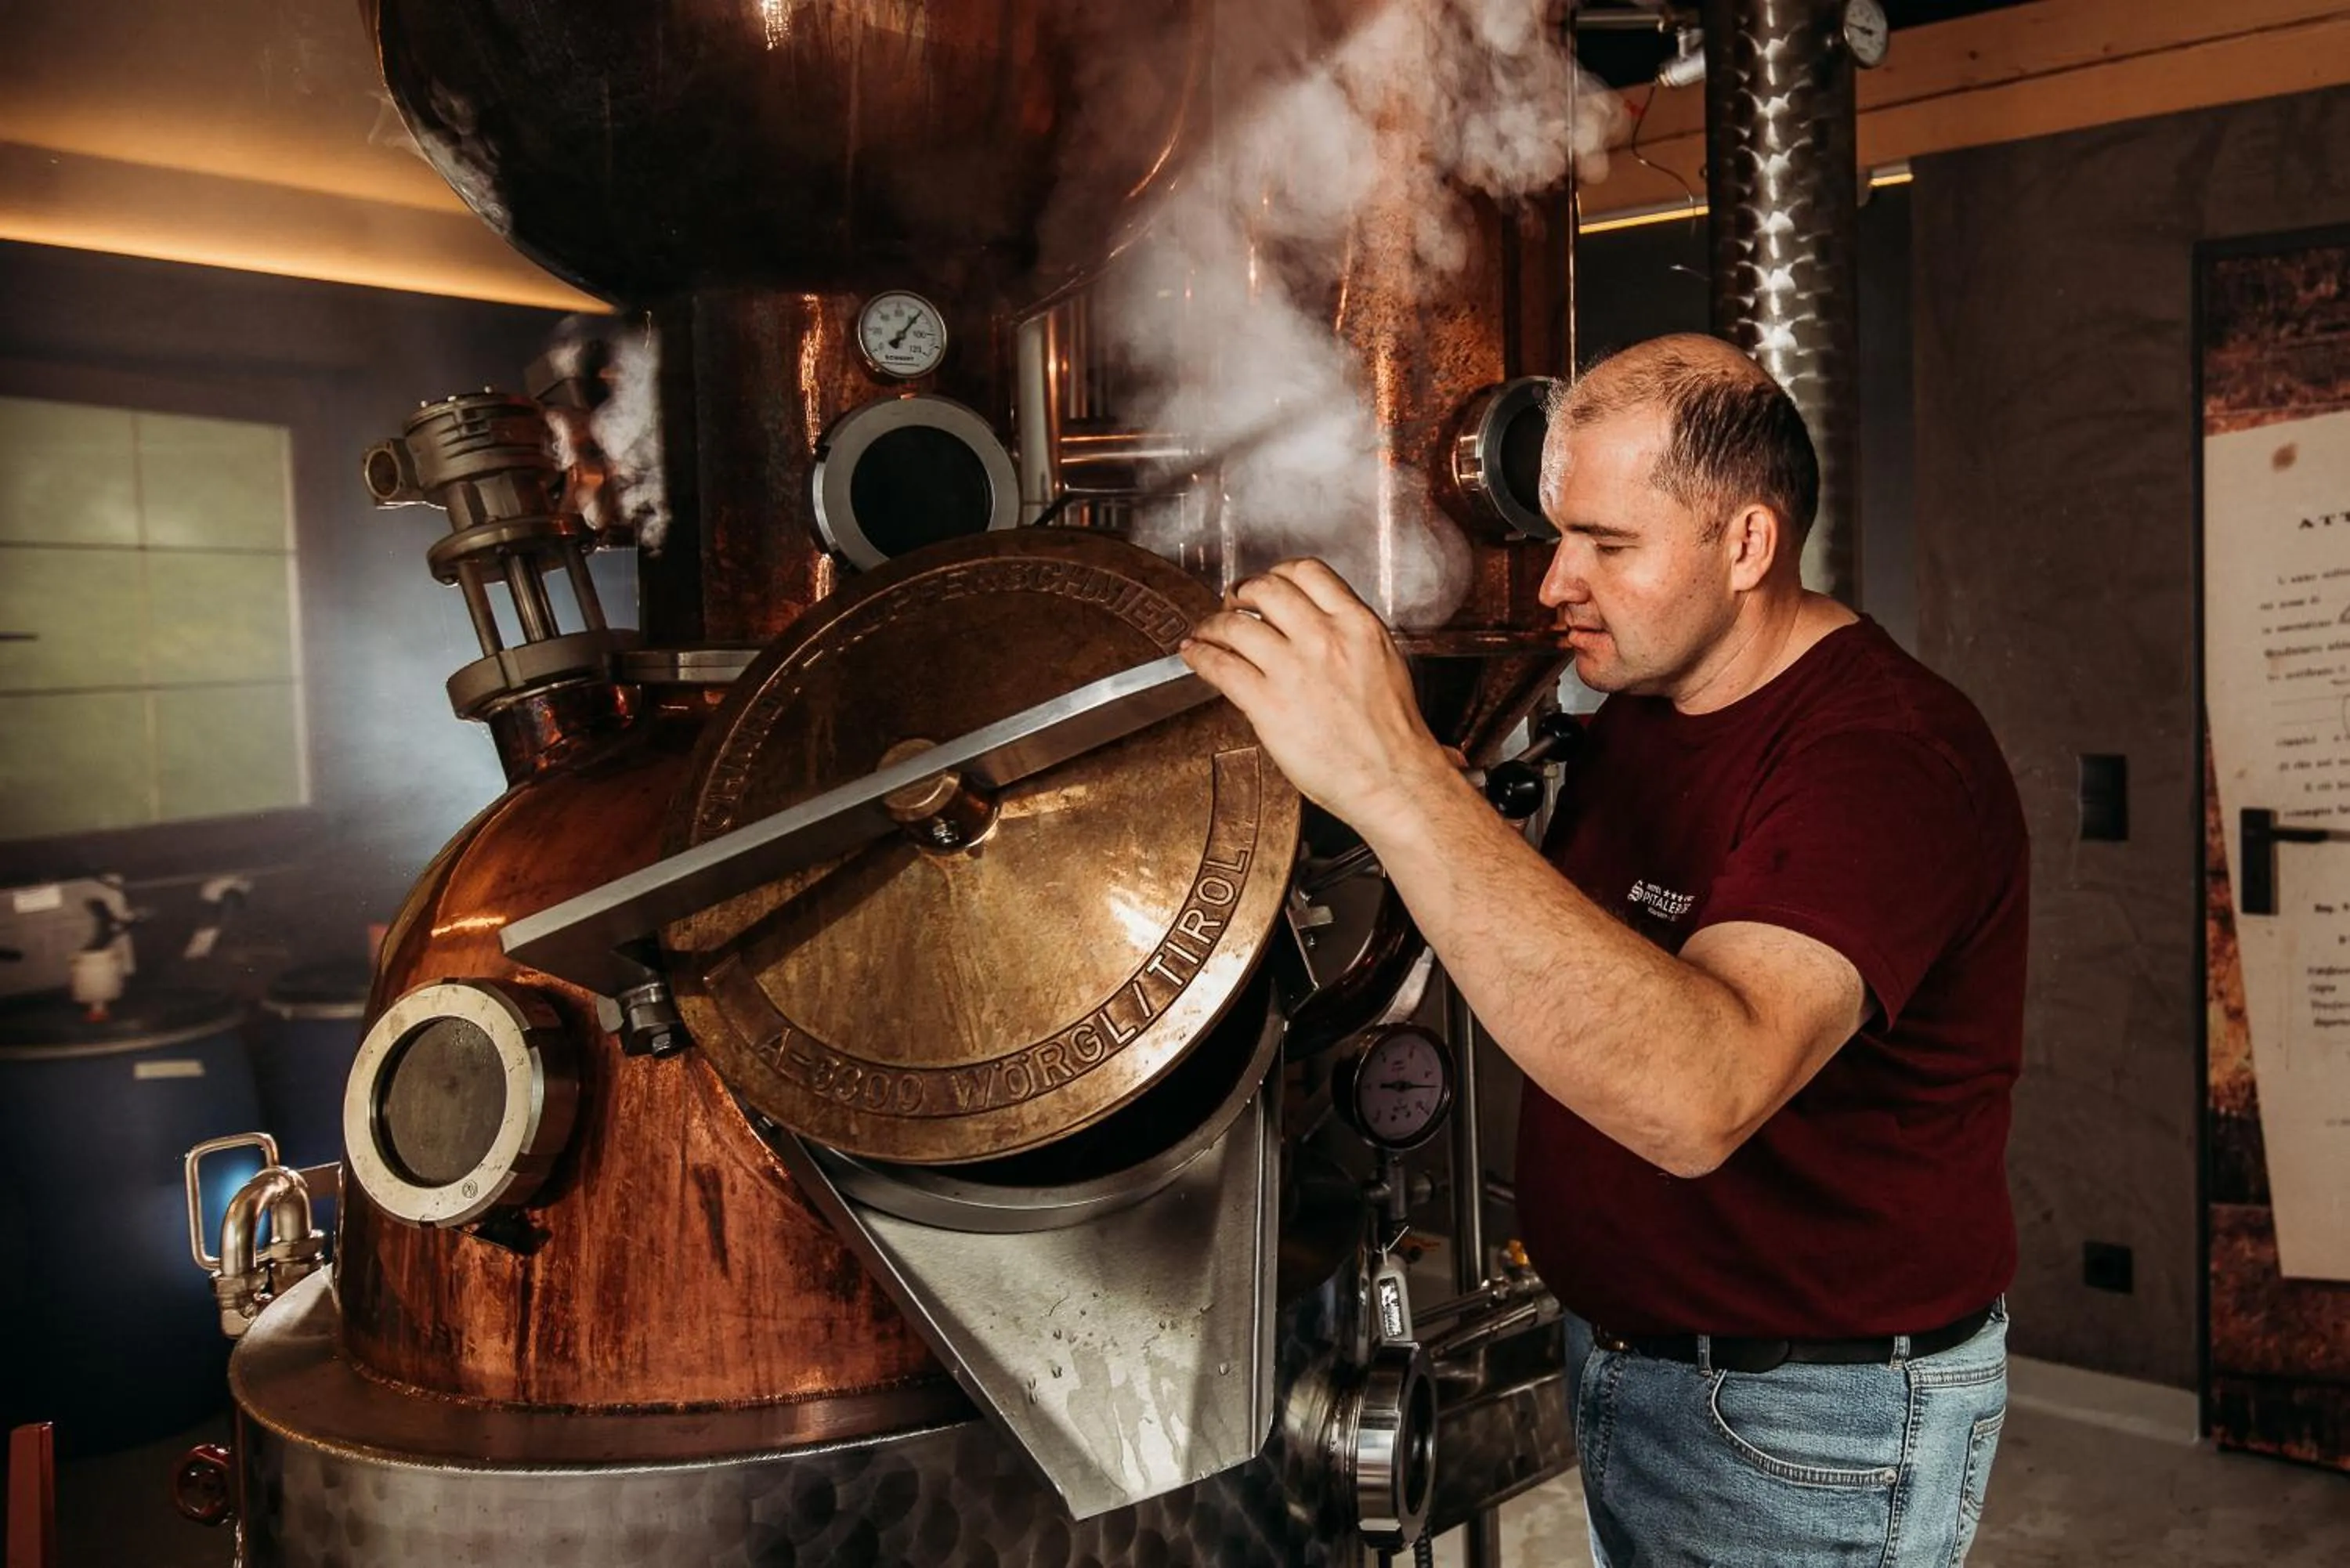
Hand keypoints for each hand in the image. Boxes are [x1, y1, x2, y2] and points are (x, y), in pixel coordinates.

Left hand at [1180, 559, 1456, 832]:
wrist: (1393, 779)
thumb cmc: (1392, 735)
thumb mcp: (1383, 662)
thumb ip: (1349, 636)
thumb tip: (1315, 625)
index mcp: (1356, 625)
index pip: (1307, 571)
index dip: (1278, 573)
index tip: (1267, 585)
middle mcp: (1324, 638)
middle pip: (1266, 589)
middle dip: (1241, 593)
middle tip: (1232, 605)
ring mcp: (1293, 670)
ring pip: (1235, 625)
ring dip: (1213, 624)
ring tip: (1206, 632)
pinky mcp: (1268, 704)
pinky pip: (1221, 665)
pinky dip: (1200, 654)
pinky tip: (1194, 653)